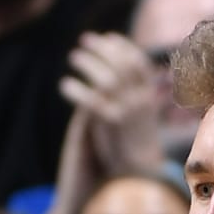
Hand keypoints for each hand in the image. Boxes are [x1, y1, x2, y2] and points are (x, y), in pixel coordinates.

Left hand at [61, 30, 164, 176]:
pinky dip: (77, 90)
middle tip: (85, 40)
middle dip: (104, 48)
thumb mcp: (142, 119)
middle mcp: (141, 100)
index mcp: (150, 96)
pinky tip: (64, 85)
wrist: (140, 176)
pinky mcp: (112, 124)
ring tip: (74, 57)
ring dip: (90, 63)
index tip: (108, 38)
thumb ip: (135, 98)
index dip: (123, 47)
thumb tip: (123, 80)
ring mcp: (128, 110)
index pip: (139, 62)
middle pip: (122, 63)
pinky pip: (92, 99)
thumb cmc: (137, 149)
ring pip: (108, 77)